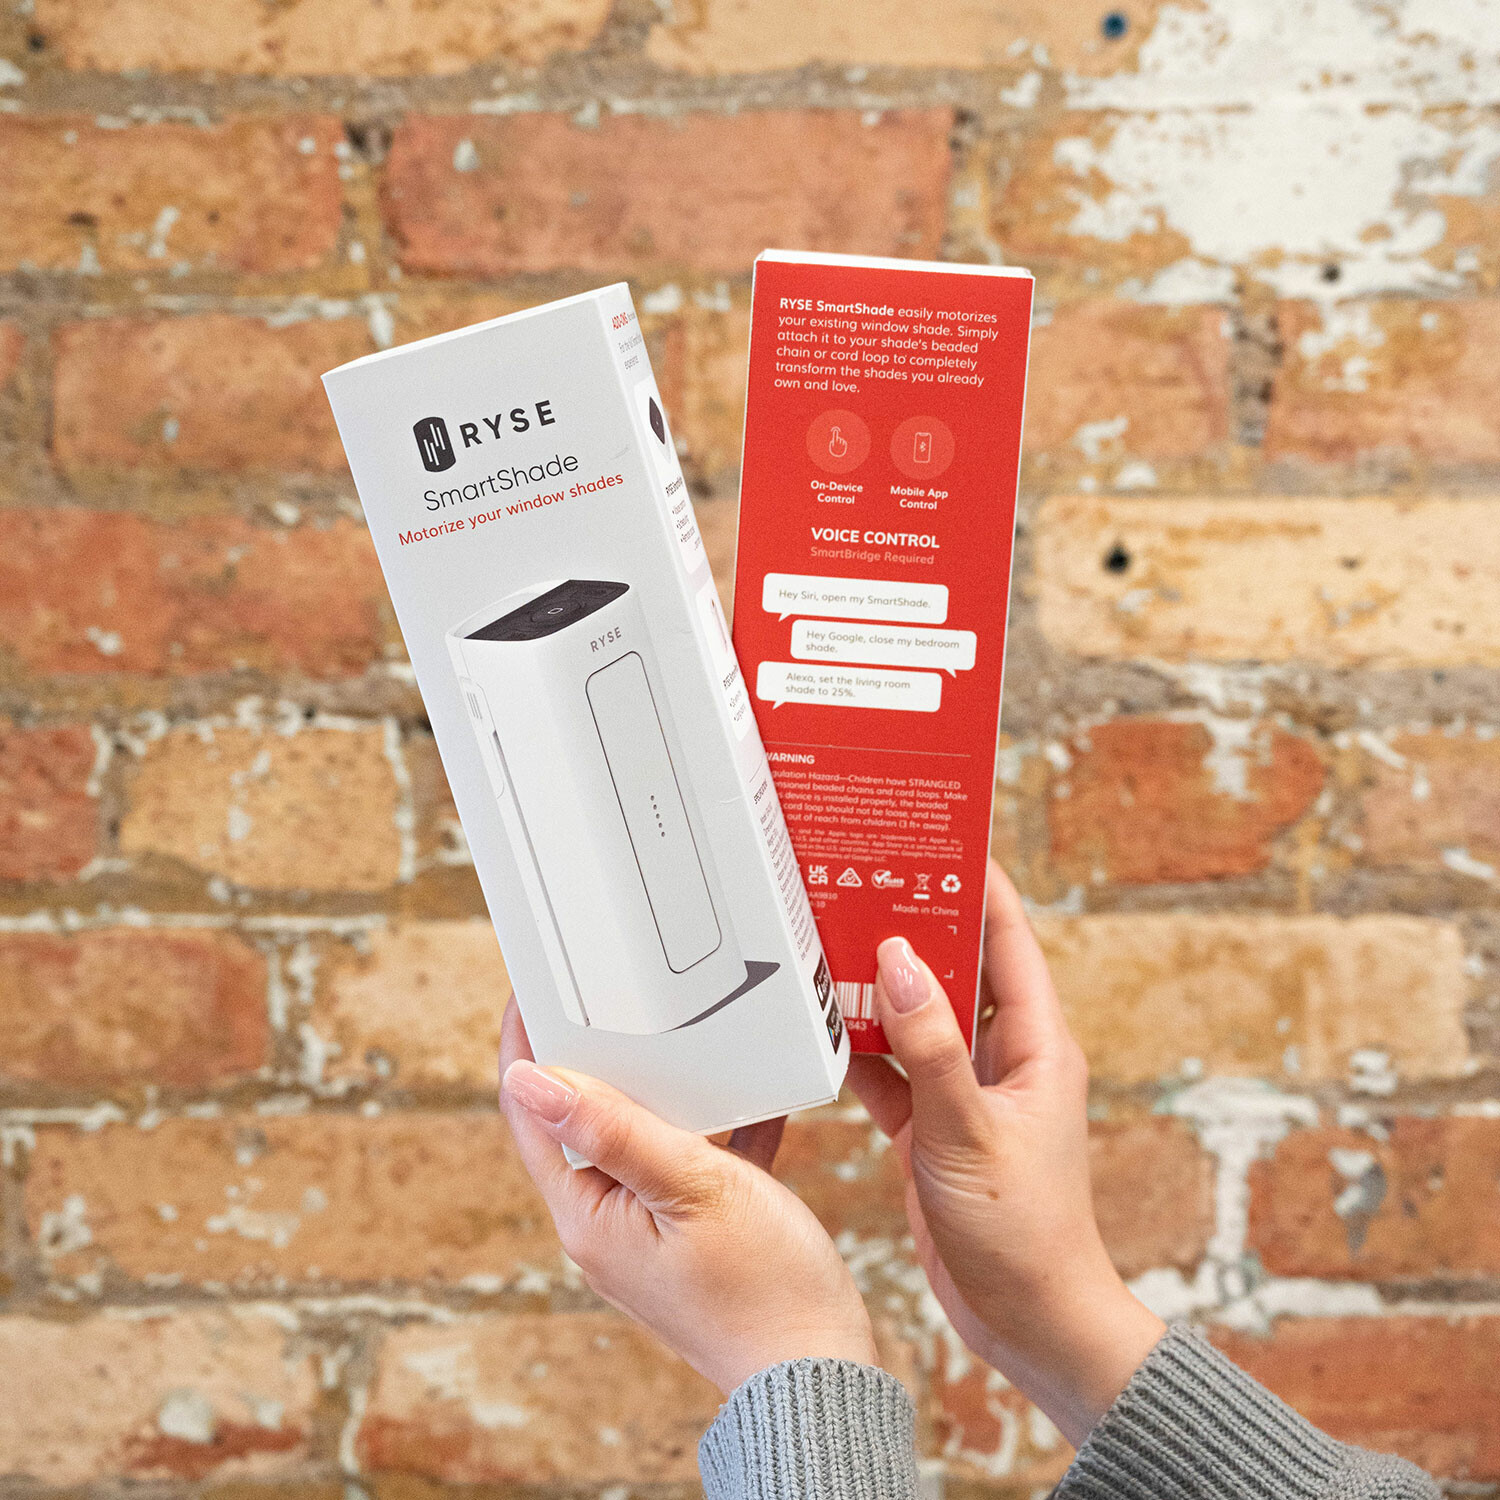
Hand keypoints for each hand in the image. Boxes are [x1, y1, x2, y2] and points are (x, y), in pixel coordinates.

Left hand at [499, 1001, 879, 1395]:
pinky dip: (714, 1120)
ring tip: (674, 1022)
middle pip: (581, 1118)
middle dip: (593, 1051)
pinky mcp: (694, 1234)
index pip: (532, 1112)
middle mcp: (606, 1222)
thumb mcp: (691, 1189)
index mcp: (588, 1214)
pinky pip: (691, 1159)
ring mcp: (649, 1229)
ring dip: (655, 1082)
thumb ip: (614, 1131)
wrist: (822, 1376)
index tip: (539, 979)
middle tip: (611, 985)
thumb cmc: (763, 1287)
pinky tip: (749, 1087)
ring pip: (638, 1133)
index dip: (528, 1042)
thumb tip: (528, 1078)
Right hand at [848, 861, 1164, 1446]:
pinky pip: (894, 1068)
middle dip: (914, 924)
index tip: (938, 832)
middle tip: (862, 875)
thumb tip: (901, 962)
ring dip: (880, 986)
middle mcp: (1006, 1058)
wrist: (1030, 1324)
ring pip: (919, 1016)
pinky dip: (861, 1047)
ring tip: (829, 936)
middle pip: (957, 968)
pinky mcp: (935, 1126)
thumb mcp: (970, 1135)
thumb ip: (934, 1050)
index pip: (1008, 940)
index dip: (978, 883)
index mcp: (1037, 1046)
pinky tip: (822, 1026)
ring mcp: (968, 1090)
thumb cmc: (1024, 1235)